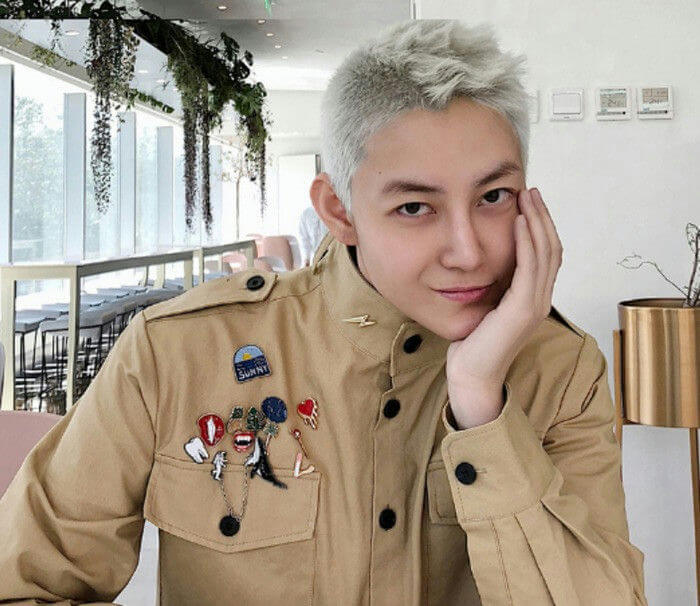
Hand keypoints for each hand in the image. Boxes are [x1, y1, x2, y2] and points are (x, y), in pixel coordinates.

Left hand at [445, 188, 562, 427]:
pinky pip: (530, 268)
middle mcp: (540, 300)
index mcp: (534, 298)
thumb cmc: (474, 343)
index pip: (546, 255)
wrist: (471, 374)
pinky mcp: (522, 310)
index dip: (541, 226)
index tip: (529, 202)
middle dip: (542, 217)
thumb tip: (487, 261)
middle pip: (551, 248)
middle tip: (531, 190)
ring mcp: (534, 305)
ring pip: (545, 253)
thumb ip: (496, 287)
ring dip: (536, 221)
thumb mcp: (487, 307)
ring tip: (526, 197)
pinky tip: (519, 222)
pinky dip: (526, 242)